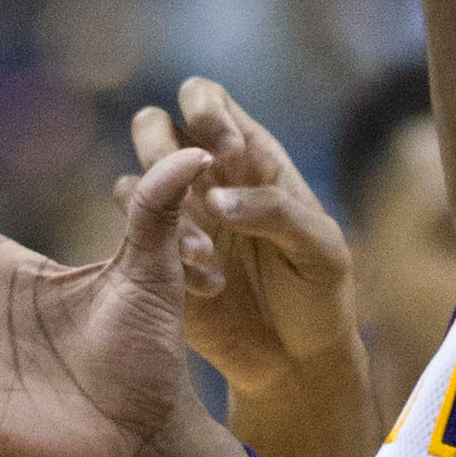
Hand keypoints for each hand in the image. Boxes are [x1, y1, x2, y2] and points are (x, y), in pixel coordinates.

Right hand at [124, 77, 354, 395]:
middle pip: (152, 126)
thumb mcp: (321, 248)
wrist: (297, 358)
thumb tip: (214, 199)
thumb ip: (277, 212)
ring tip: (207, 256)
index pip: (206, 98)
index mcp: (250, 158)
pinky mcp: (157, 261)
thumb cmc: (319, 292)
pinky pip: (135, 238)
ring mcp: (177, 219)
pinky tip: (209, 286)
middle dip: (163, 148)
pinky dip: (162, 254)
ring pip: (135, 181)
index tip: (229, 152)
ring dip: (162, 208)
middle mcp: (205, 180)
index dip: (206, 109)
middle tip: (203, 192)